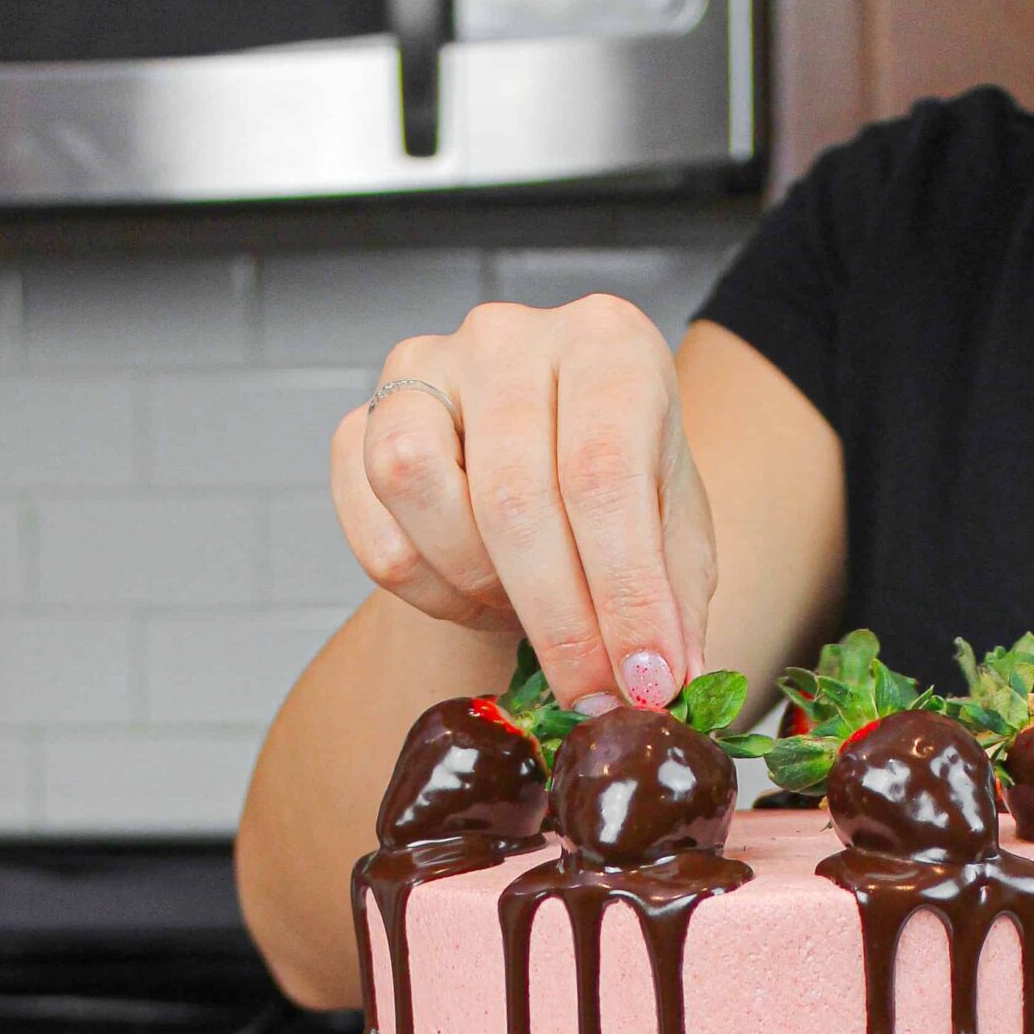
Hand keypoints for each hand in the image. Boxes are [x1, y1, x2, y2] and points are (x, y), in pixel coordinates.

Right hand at [331, 298, 715, 709]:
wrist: (548, 456)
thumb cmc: (619, 485)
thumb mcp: (674, 535)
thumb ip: (673, 604)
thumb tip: (665, 687)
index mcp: (607, 343)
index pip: (604, 472)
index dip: (623, 594)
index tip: (642, 684)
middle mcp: (508, 337)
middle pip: (512, 496)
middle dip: (557, 622)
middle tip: (588, 695)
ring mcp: (423, 370)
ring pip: (416, 489)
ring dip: (475, 585)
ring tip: (522, 608)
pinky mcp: (359, 421)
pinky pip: (372, 530)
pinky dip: (426, 590)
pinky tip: (473, 591)